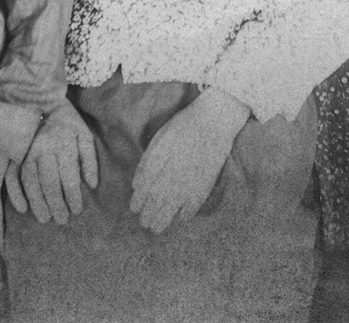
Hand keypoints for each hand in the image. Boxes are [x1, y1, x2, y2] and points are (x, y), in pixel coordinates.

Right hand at [4, 101, 98, 224]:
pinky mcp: (14, 152)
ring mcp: (26, 151)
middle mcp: (43, 149)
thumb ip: (89, 159)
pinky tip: (22, 208)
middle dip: (56, 205)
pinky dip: (15, 193)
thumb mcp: (84, 134)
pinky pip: (11, 175)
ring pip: (30, 182)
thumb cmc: (67, 121)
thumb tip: (91, 184)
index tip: (77, 210)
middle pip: (49, 183)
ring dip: (37, 203)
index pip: (68, 178)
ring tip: (45, 218)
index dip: (73, 197)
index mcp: (63, 144)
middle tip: (61, 220)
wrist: (41, 99)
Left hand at [129, 88, 248, 234]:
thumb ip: (148, 161)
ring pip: (173, 206)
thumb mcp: (161, 137)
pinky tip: (179, 219)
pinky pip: (193, 205)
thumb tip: (137, 184)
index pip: (145, 187)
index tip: (134, 209)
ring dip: (162, 219)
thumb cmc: (184, 126)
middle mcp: (173, 172)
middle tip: (143, 223)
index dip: (139, 200)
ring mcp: (190, 180)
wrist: (214, 121)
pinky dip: (185, 215)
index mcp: (160, 159)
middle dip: (148, 214)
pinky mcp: (205, 184)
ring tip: (155, 228)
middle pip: (157, 200)